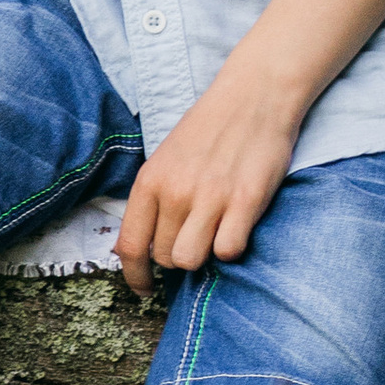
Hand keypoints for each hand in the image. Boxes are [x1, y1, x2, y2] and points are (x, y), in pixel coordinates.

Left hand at [117, 66, 303, 295]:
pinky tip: (236, 225)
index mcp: (150, 181)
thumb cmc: (209, 129)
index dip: (134, 276)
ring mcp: (209, 197)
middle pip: (165, 257)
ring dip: (203, 253)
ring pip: (192, 259)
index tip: (144, 288)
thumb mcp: (166, 159)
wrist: (254, 96)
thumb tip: (132, 247)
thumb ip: (151, 201)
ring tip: (214, 230)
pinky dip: (232, 246)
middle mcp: (175, 192)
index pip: (131, 246)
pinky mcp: (244, 201)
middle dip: (177, 255)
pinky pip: (228, 251)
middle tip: (195, 234)